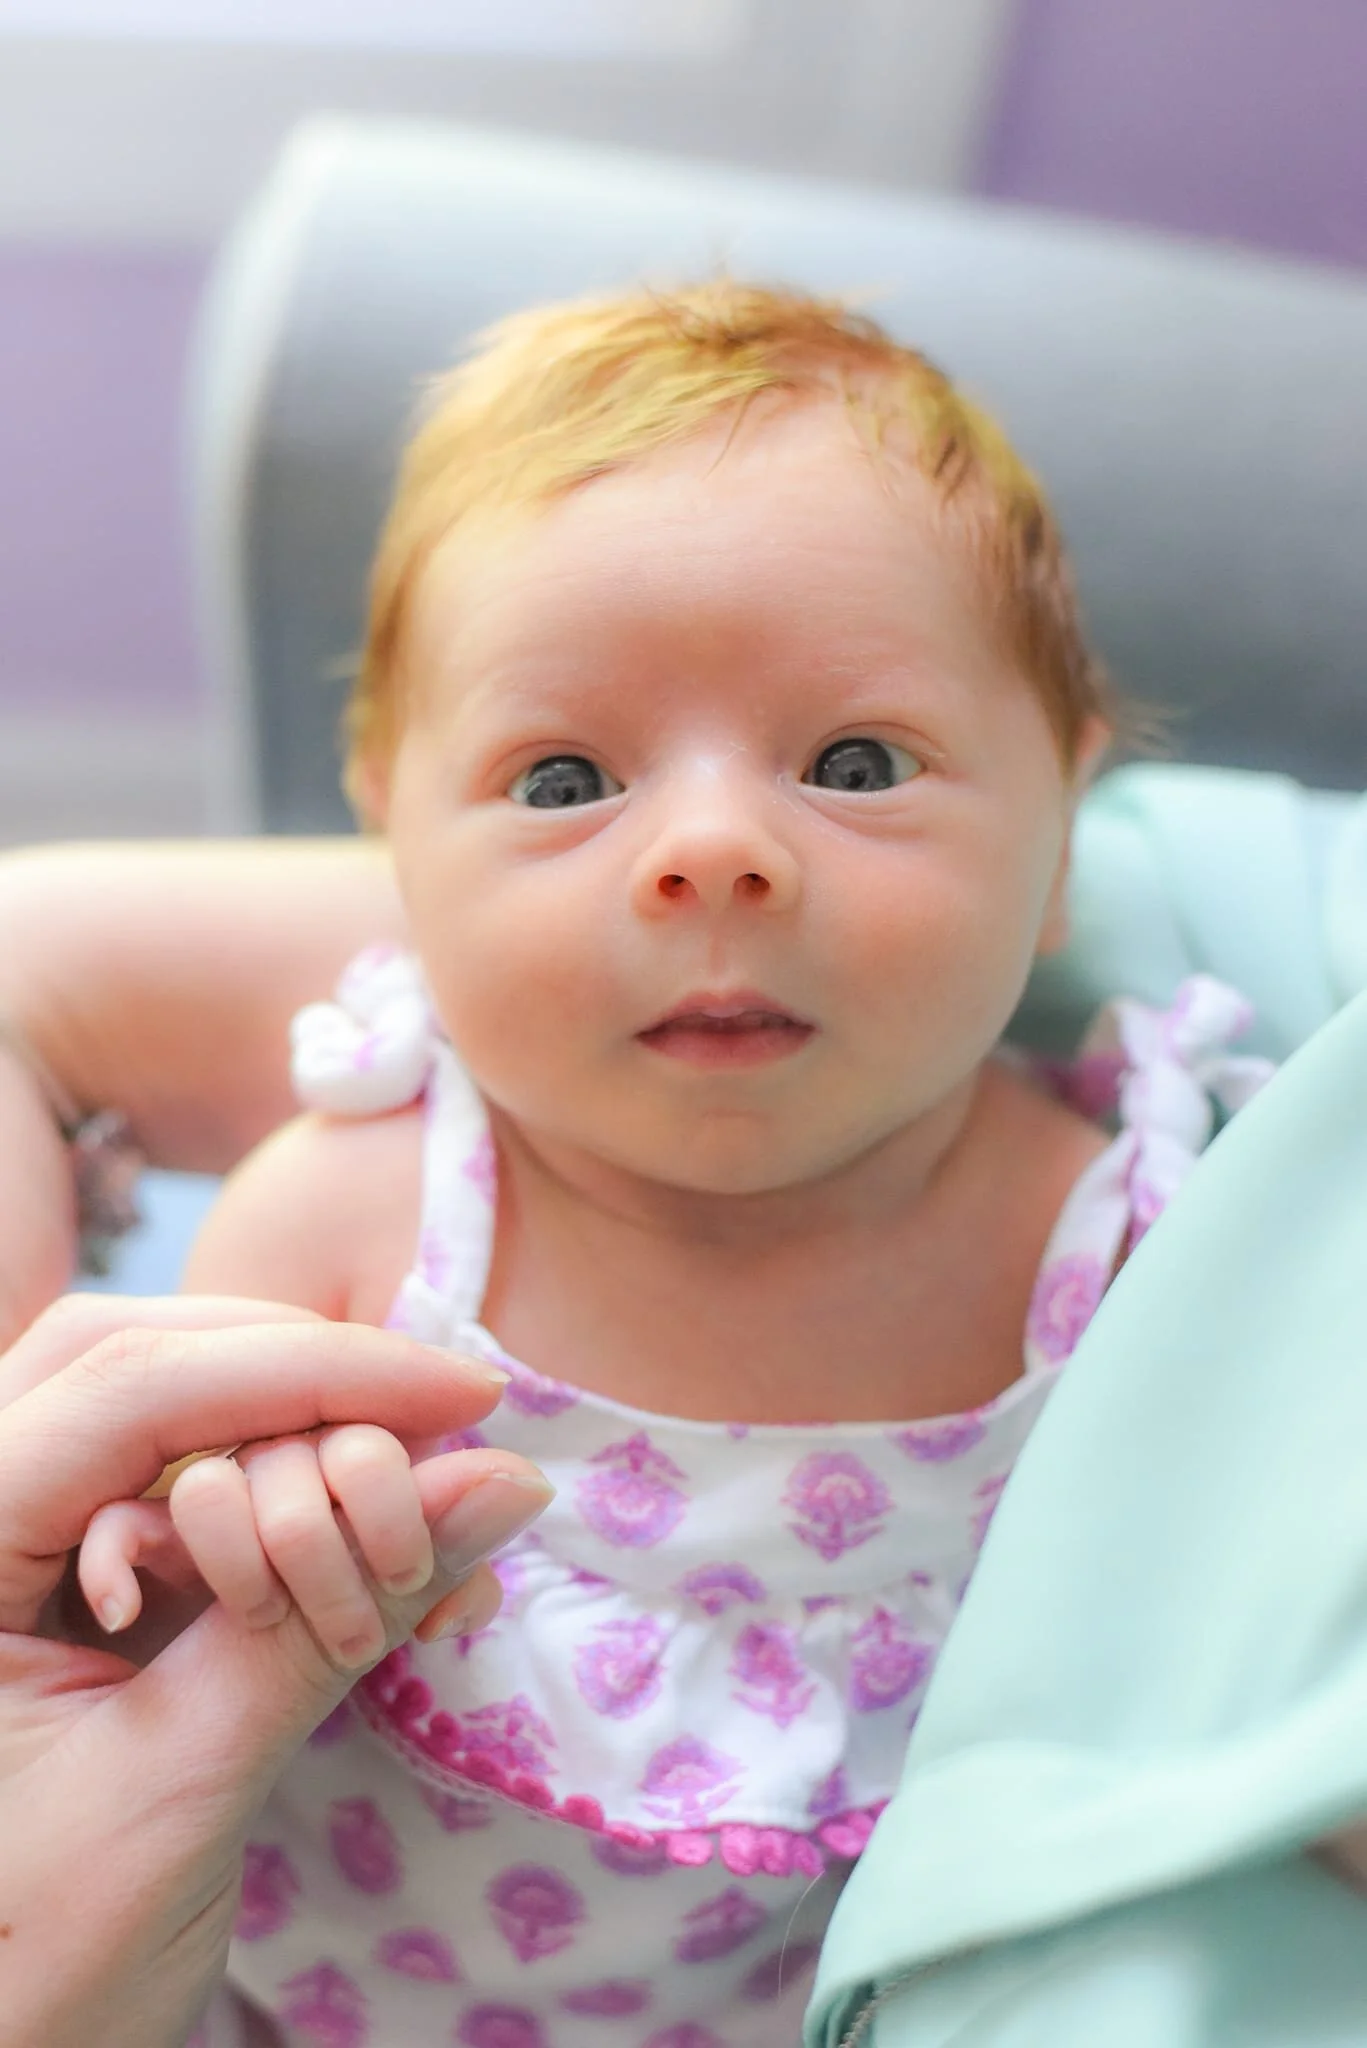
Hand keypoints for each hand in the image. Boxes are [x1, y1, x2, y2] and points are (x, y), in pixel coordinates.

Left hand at [0, 1294, 550, 2047]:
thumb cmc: (27, 1970)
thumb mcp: (184, 1782)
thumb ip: (334, 1618)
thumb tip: (506, 1483)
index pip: (132, 1391)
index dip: (313, 1370)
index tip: (465, 1391)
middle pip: (130, 1360)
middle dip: (296, 1375)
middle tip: (446, 1409)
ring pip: (143, 1404)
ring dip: (278, 1421)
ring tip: (401, 1467)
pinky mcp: (41, 1580)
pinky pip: (155, 1479)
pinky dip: (262, 1486)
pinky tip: (343, 1518)